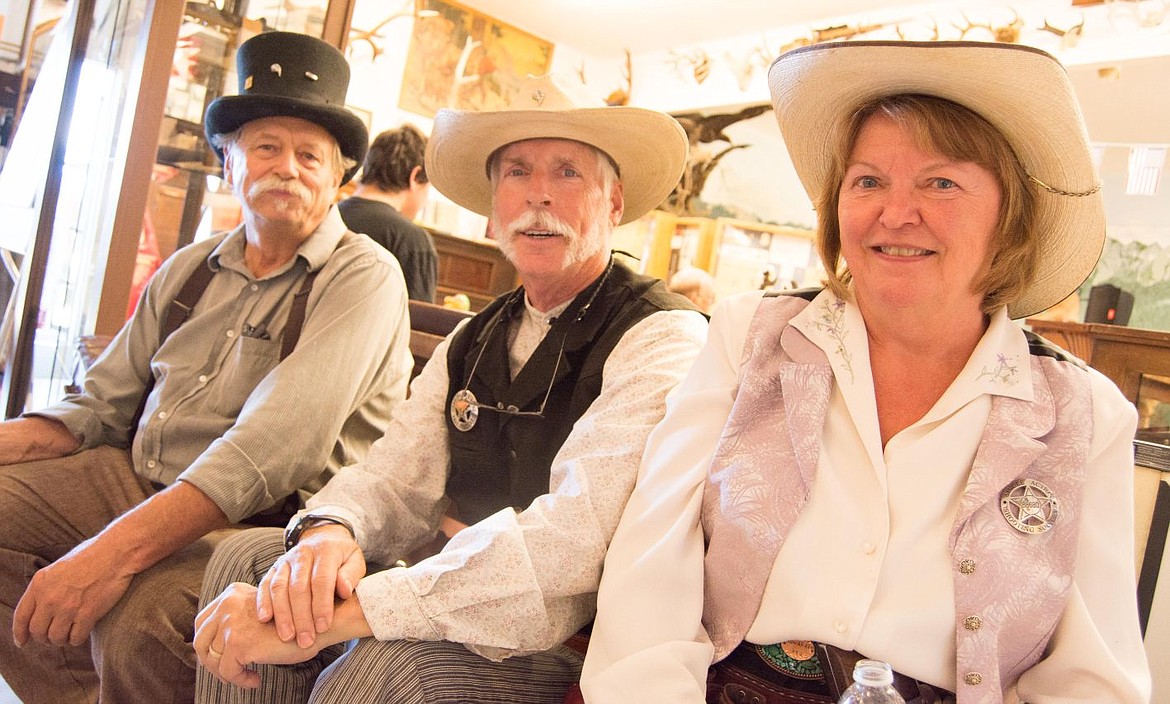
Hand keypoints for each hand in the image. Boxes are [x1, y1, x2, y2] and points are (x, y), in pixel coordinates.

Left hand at [12, 539, 133, 646]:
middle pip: (38, 631)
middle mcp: (50, 597)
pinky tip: (81, 632)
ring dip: (62, 640)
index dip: (19, 633)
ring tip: (69, 635)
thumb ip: (46, 588)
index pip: (21, 616)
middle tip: (53, 637)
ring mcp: (68, 607)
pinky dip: (77, 639)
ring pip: (56, 638)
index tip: (23, 642)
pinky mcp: (88, 614)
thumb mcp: (58, 568)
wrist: (116, 553)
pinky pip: (75, 638)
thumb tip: (40, 609)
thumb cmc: (91, 556)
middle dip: (44, 638)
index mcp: (39, 584)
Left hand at [194, 582, 324, 688]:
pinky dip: (239, 680)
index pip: (203, 622)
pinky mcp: (238, 642)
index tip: (224, 657)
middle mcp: (228, 604)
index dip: (209, 644)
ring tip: (245, 677)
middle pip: (201, 641)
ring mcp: (231, 622)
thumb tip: (213, 648)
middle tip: (228, 673)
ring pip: (212, 659)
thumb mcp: (261, 613)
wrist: (317, 623)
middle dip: (211, 662)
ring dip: (227, 674)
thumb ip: (238, 619)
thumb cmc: (294, 622)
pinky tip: (255, 680)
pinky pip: (227, 671)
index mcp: (231, 593)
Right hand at [258, 525, 364, 648]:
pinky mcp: (274, 568)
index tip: (323, 627)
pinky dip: (263, 602)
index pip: (321, 580)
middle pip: (298, 587)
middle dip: (302, 616)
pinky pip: (265, 584)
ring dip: (282, 614)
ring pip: (279, 587)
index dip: (322, 605)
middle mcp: (303, 554)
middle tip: (306, 640)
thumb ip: (351, 575)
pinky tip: (265, 619)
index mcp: (326, 551)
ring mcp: (286, 560)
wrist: (323, 538)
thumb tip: (344, 590)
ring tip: (287, 637)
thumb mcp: (355, 561)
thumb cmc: (342, 558)